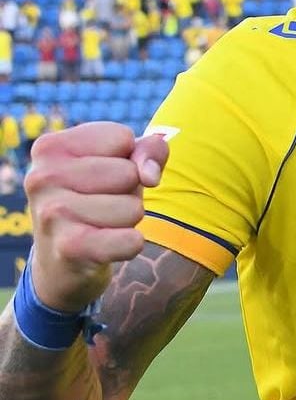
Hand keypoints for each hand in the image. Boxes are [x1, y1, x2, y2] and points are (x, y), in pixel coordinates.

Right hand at [23, 122, 169, 311]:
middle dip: (128, 192)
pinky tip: (107, 247)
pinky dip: (131, 245)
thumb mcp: (121, 164)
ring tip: (100, 225)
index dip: (128, 160)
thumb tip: (149, 175)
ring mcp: (52, 213)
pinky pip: (131, 241)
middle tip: (101, 206)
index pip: (123, 138)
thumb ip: (149, 151)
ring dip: (128, 220)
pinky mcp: (69, 248)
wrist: (62, 261)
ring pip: (133, 208)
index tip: (103, 177)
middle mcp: (42, 177)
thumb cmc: (96, 200)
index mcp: (50, 148)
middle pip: (129, 174)